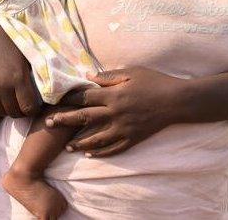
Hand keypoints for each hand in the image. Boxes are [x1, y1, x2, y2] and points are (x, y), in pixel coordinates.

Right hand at [0, 13, 39, 117]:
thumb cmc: (10, 42)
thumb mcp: (26, 57)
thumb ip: (33, 75)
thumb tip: (45, 91)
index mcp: (19, 78)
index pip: (29, 108)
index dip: (33, 109)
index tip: (34, 105)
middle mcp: (3, 86)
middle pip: (14, 113)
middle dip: (21, 112)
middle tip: (23, 105)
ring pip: (0, 113)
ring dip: (7, 111)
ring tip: (11, 104)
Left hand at [46, 67, 185, 156]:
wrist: (178, 101)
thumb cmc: (155, 82)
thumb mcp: (131, 72)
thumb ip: (108, 76)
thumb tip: (88, 76)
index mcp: (113, 95)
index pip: (84, 97)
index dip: (67, 98)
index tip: (54, 100)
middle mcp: (115, 113)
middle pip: (84, 118)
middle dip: (65, 121)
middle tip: (48, 124)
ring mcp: (124, 128)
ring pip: (96, 139)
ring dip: (79, 143)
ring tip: (66, 146)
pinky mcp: (133, 138)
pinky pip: (114, 148)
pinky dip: (101, 152)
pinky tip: (90, 154)